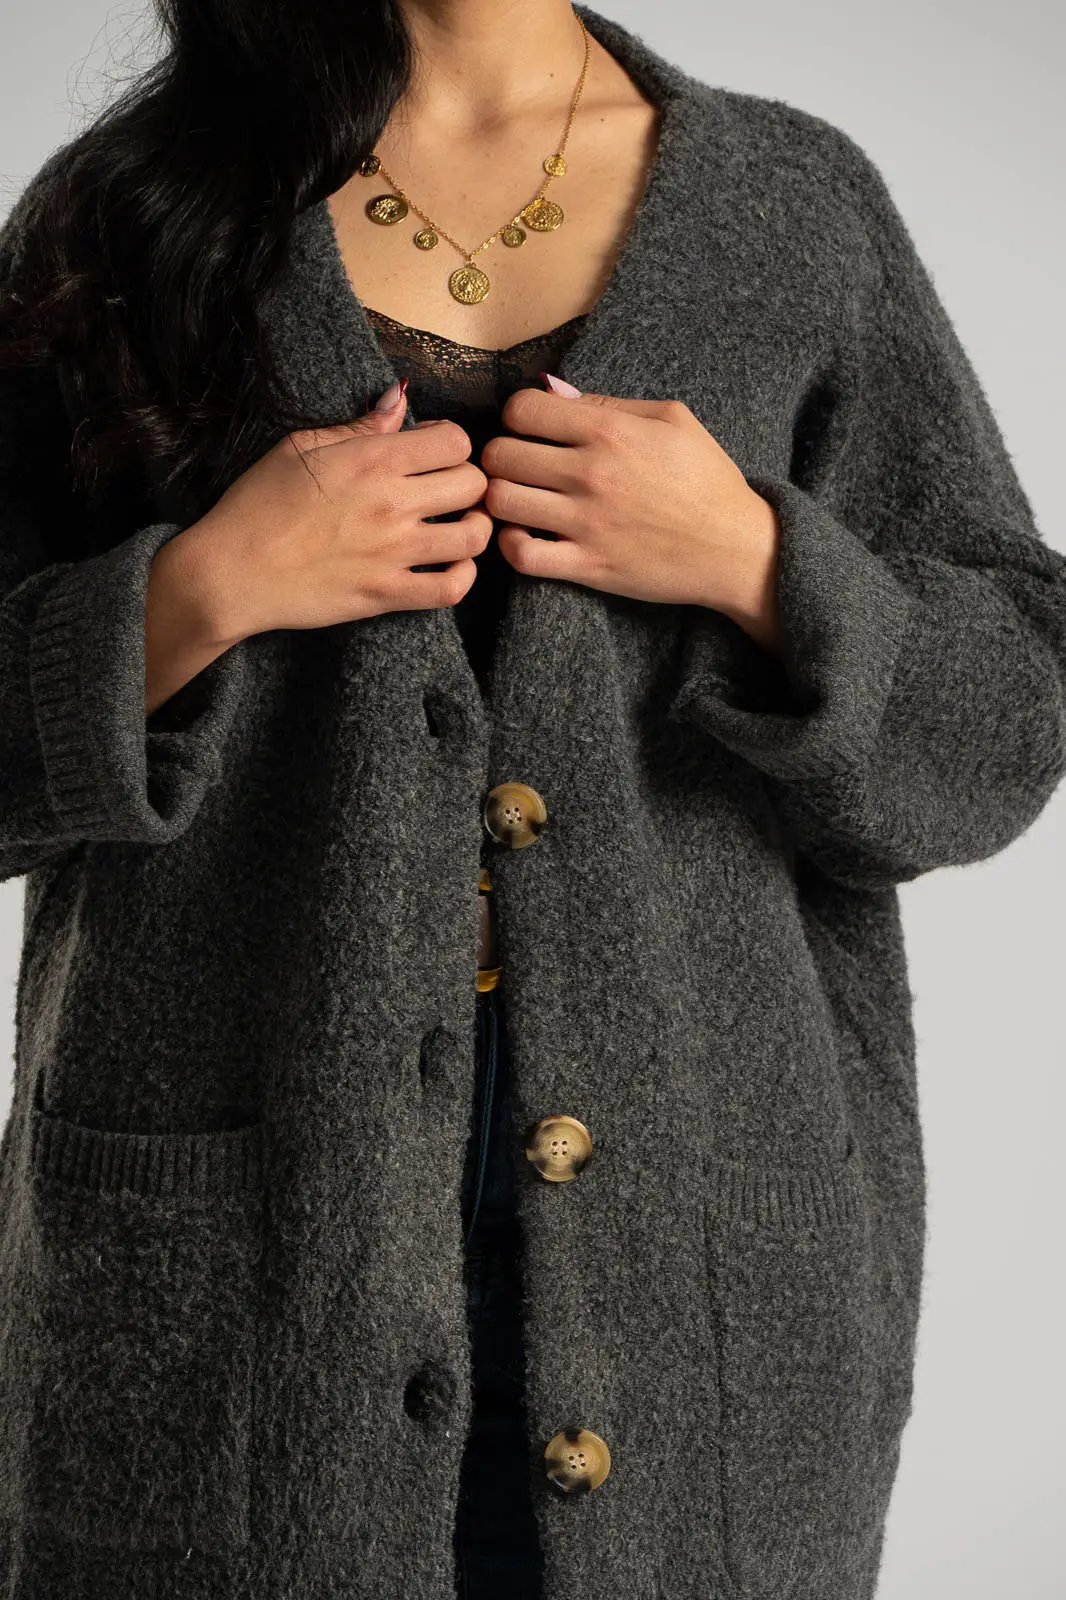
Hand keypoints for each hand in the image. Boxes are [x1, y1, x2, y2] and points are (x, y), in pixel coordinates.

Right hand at [170, 384, 490, 649]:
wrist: (232, 571)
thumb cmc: (257, 504)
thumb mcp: (301, 447)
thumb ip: (360, 426)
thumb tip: (399, 399)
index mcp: (373, 461)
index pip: (455, 440)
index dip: (450, 442)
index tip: (432, 452)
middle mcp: (393, 504)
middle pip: (474, 483)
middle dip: (468, 481)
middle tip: (448, 489)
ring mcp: (395, 553)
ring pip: (475, 536)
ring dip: (475, 527)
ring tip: (458, 525)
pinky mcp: (388, 595)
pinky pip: (452, 589)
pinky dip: (463, 576)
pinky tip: (450, 564)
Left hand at [479, 379, 784, 654]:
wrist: (736, 548)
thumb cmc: (707, 480)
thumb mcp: (673, 420)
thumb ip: (610, 401)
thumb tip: (553, 390)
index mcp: (611, 431)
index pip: (522, 409)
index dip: (517, 416)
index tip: (530, 429)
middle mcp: (592, 474)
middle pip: (500, 454)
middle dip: (501, 456)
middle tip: (518, 465)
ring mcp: (587, 523)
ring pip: (501, 502)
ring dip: (500, 499)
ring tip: (517, 499)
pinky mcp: (589, 566)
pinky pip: (522, 555)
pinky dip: (511, 545)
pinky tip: (525, 536)